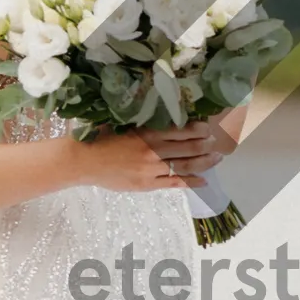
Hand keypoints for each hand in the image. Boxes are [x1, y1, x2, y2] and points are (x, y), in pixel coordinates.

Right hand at [77, 122, 220, 192]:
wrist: (83, 161)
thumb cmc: (100, 137)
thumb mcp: (124, 123)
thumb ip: (144, 122)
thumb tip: (164, 114)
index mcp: (148, 132)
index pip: (182, 130)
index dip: (199, 129)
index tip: (207, 127)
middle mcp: (153, 151)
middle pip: (189, 148)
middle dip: (206, 145)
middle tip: (217, 141)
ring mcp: (152, 169)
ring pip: (186, 166)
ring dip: (205, 162)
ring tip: (217, 158)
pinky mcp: (148, 184)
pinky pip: (175, 183)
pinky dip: (191, 182)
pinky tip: (203, 181)